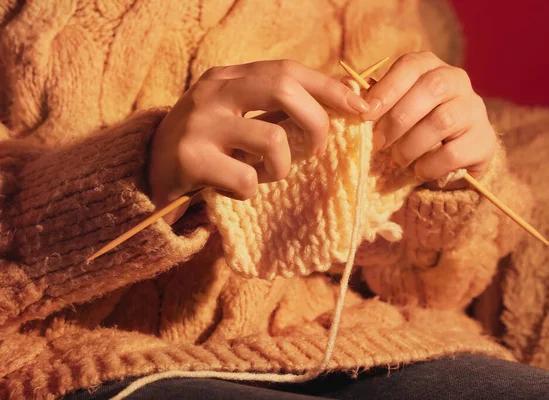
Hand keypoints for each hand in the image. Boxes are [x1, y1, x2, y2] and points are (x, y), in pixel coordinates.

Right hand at [149, 60, 368, 222]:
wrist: (150, 175)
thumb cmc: (209, 146)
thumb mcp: (241, 117)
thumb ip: (281, 107)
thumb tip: (345, 95)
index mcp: (227, 76)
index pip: (287, 70)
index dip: (329, 87)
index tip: (362, 106)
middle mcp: (212, 92)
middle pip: (283, 88)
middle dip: (317, 121)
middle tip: (318, 149)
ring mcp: (198, 123)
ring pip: (273, 140)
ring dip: (281, 168)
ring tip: (263, 175)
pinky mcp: (190, 159)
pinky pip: (248, 179)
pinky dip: (251, 191)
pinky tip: (232, 190)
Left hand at [361, 51, 496, 181]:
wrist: (452, 157)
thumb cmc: (413, 126)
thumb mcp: (392, 109)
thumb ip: (372, 98)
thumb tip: (345, 84)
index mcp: (431, 67)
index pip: (411, 66)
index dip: (387, 88)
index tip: (365, 114)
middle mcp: (457, 81)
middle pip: (431, 89)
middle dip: (398, 119)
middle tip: (378, 143)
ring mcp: (474, 109)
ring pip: (442, 121)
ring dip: (411, 145)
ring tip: (397, 160)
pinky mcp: (483, 140)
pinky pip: (453, 153)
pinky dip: (429, 165)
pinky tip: (418, 170)